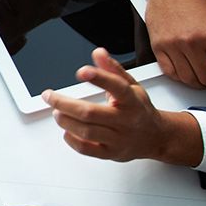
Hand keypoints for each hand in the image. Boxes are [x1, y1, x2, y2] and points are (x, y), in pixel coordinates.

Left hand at [43, 48, 203, 166]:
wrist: (156, 137)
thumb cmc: (140, 109)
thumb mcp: (132, 85)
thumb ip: (112, 69)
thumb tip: (98, 53)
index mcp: (132, 101)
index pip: (116, 87)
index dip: (98, 78)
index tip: (81, 71)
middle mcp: (126, 120)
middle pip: (90, 113)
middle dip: (64, 103)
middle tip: (49, 96)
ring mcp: (119, 139)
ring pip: (87, 131)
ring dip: (66, 120)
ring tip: (56, 112)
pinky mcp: (111, 153)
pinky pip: (88, 150)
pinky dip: (72, 140)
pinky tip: (66, 130)